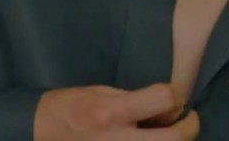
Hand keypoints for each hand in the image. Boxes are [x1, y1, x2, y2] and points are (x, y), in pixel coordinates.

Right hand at [34, 83, 199, 140]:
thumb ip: (136, 100)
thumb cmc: (72, 108)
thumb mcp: (102, 93)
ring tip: (170, 133)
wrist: (39, 134)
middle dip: (189, 127)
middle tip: (188, 120)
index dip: (177, 94)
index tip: (176, 96)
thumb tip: (169, 108)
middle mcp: (116, 140)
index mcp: (111, 113)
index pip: (165, 99)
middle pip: (175, 138)